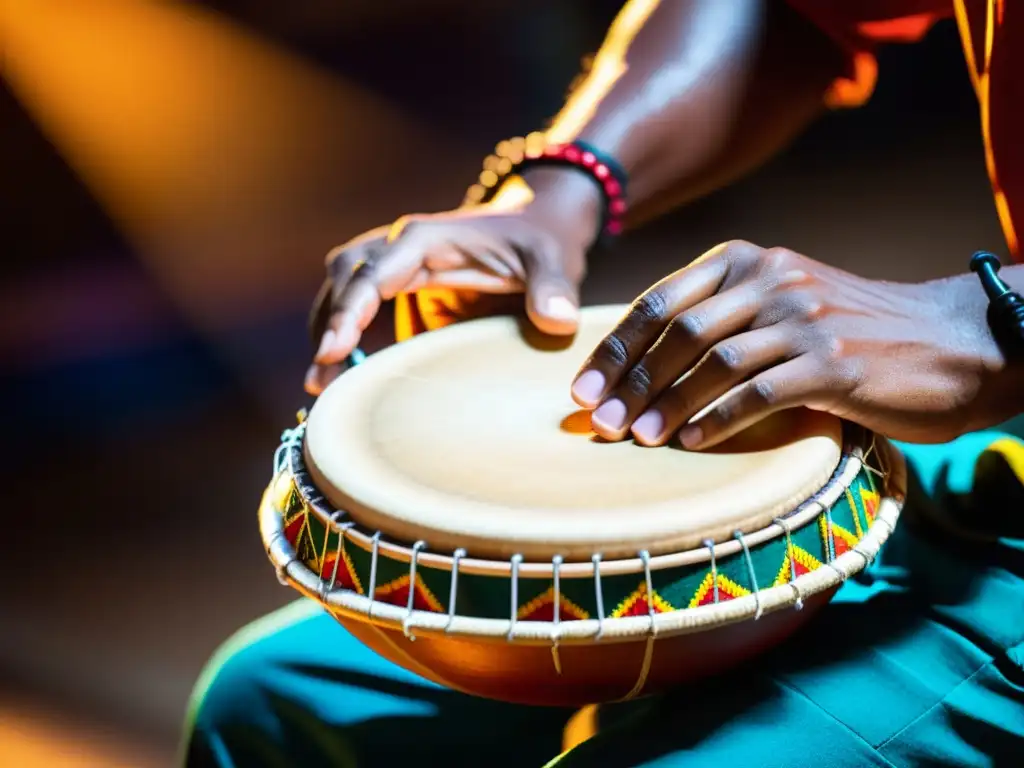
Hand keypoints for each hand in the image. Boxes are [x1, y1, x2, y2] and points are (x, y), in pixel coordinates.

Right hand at [307, 169, 601, 393]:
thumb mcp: (554, 260)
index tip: (334, 349)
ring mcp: (394, 263)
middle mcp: (400, 245)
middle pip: (346, 280)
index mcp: (426, 237)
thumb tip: (557, 321)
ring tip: (320, 385)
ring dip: (328, 331)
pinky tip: (341, 373)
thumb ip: (553, 289)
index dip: (349, 310)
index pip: (374, 272)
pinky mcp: (397, 285)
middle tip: (320, 380)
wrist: (538, 227)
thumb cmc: (542, 242)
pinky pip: (358, 305)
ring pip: (341, 289)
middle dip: (329, 326)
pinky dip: (345, 334)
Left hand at [571, 240, 1007, 448]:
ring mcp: (805, 318)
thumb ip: (722, 317)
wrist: (949, 339)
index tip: (580, 390)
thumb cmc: (850, 330)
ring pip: (713, 362)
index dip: (613, 349)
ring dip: (666, 404)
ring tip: (635, 438)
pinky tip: (691, 442)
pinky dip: (719, 419)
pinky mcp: (836, 361)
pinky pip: (760, 393)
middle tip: (598, 424)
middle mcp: (771, 280)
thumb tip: (642, 366)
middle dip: (629, 381)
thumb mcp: (781, 302)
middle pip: (677, 331)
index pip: (659, 302)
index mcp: (747, 261)